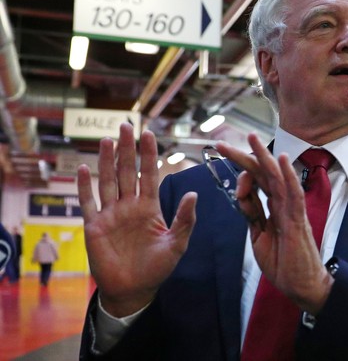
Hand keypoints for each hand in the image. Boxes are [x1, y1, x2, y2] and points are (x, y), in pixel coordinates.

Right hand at [77, 123, 196, 316]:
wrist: (133, 290)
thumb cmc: (157, 268)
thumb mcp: (177, 244)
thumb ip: (185, 220)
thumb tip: (194, 194)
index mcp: (149, 207)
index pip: (149, 175)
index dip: (149, 155)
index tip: (149, 134)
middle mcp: (129, 206)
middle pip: (127, 172)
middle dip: (127, 149)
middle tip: (125, 126)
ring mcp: (111, 214)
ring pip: (108, 182)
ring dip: (106, 161)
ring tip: (106, 140)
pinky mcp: (94, 226)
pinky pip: (87, 202)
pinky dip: (83, 186)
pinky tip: (82, 169)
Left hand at [216, 133, 332, 313]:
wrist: (300, 285)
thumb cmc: (283, 262)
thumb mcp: (259, 235)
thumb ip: (252, 214)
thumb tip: (242, 193)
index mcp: (273, 207)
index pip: (255, 181)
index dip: (238, 170)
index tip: (221, 160)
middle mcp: (282, 203)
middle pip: (261, 174)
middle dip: (242, 156)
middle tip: (222, 143)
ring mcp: (291, 210)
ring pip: (276, 177)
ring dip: (263, 156)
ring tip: (250, 137)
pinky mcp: (298, 221)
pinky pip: (293, 195)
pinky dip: (288, 176)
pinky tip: (282, 159)